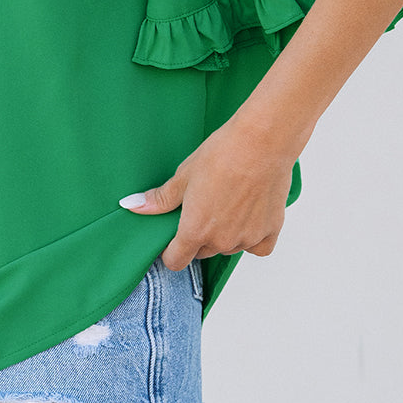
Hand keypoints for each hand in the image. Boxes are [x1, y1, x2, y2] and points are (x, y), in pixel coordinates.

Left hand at [118, 112, 296, 270]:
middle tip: (203, 207)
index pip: (176, 261)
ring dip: (225, 234)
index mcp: (195, 230)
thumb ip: (160, 199)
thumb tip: (132, 206)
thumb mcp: (184, 175)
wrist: (261, 141)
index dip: (170, 251)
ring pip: (229, 248)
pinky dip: (252, 237)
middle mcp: (221, 241)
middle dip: (199, 236)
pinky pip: (258, 248)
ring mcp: (247, 238)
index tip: (172, 238)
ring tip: (227, 201)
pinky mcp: (270, 231)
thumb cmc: (222, 154)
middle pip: (202, 252)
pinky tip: (248, 215)